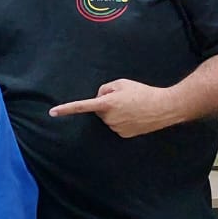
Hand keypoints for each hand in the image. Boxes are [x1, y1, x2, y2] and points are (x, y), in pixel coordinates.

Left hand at [48, 79, 176, 137]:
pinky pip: (116, 126)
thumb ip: (105, 88)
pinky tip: (135, 116)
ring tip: (132, 107)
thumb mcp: (122, 83)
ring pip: (108, 118)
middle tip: (124, 100)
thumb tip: (97, 98)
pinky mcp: (124, 135)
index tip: (52, 112)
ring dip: (115, 113)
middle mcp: (109, 118)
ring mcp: (116, 128)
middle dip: (106, 104)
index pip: (82, 106)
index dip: (66, 109)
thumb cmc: (143, 92)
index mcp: (107, 103)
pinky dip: (122, 121)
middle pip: (99, 110)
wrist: (165, 107)